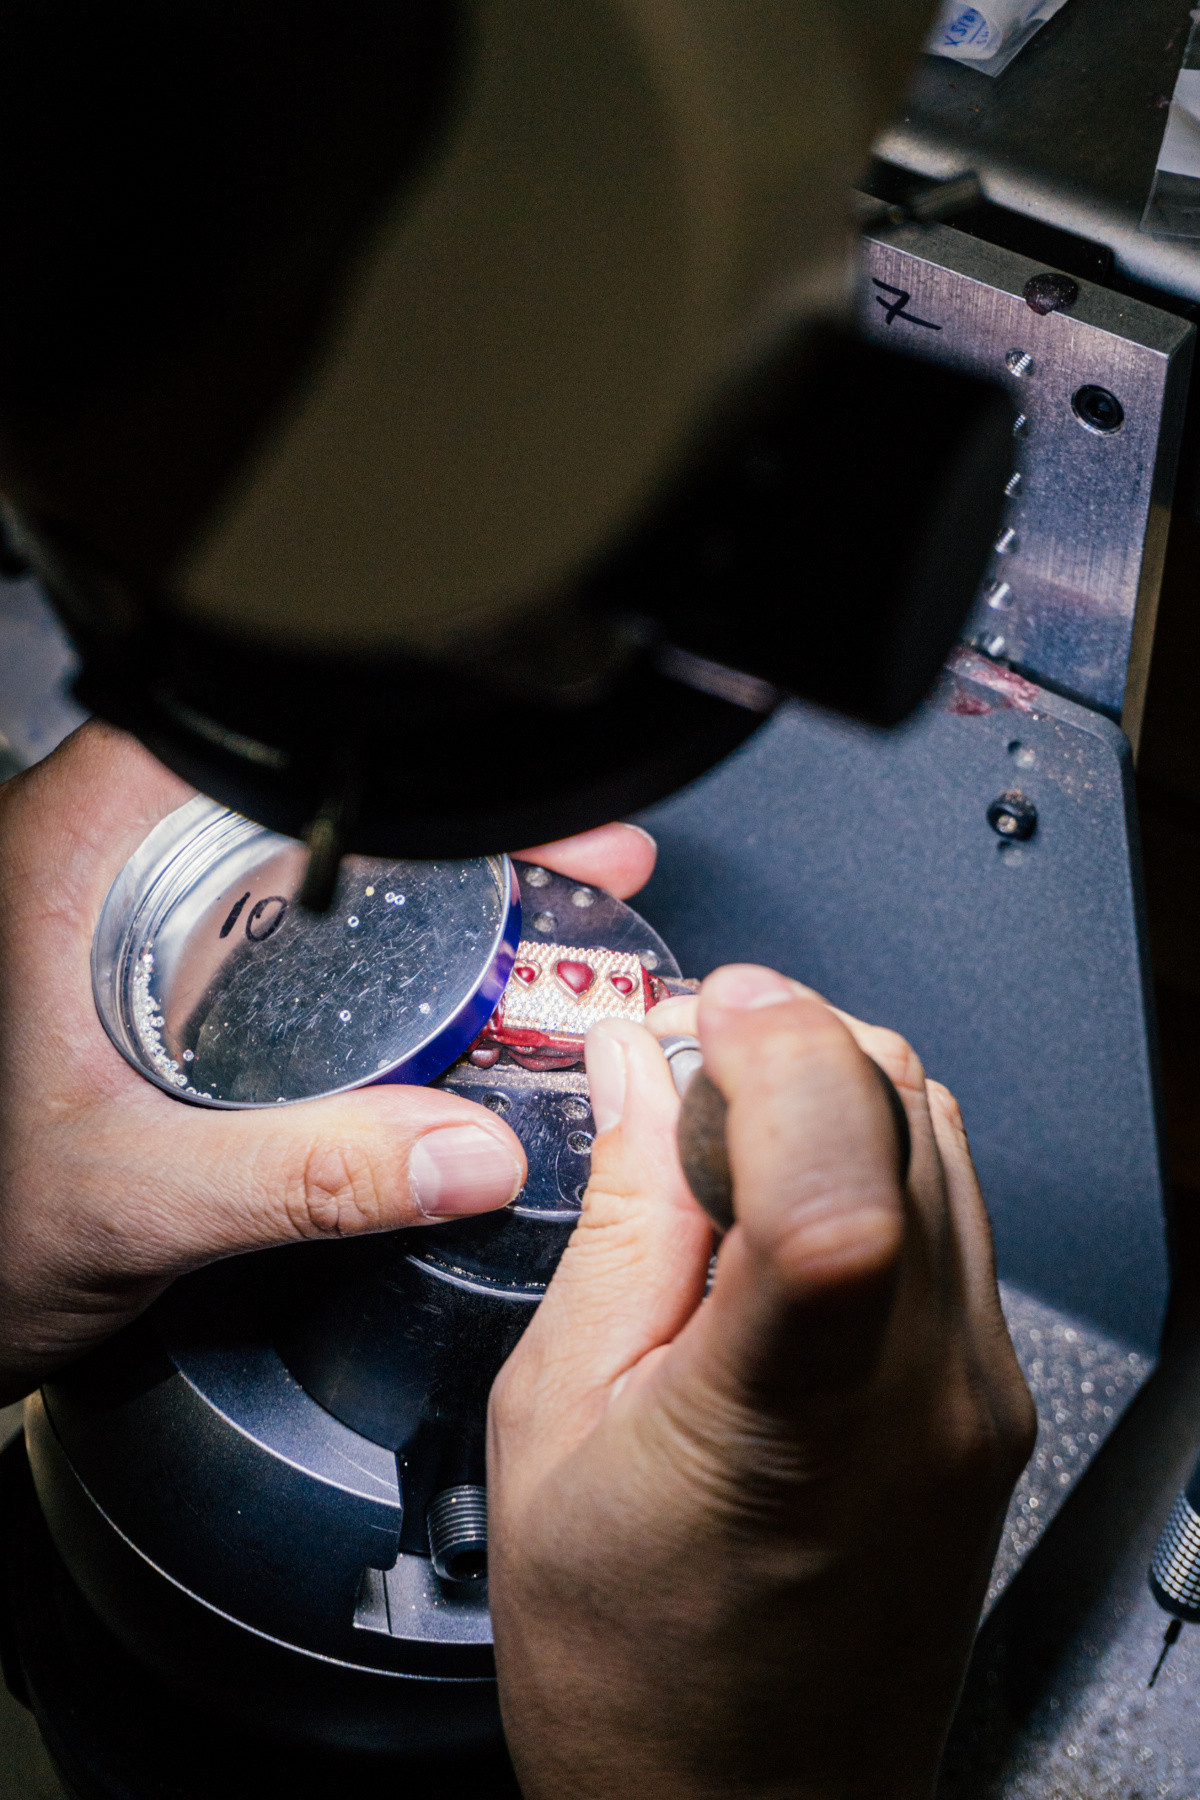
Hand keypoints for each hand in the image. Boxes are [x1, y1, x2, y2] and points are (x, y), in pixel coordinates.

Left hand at [0, 720, 655, 1401]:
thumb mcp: (133, 1197)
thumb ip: (301, 1176)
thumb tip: (468, 1153)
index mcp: (62, 859)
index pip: (233, 738)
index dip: (376, 750)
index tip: (489, 789)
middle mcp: (94, 867)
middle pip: (294, 794)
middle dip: (442, 821)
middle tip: (562, 853)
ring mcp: (130, 923)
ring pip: (299, 861)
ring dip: (420, 879)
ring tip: (540, 900)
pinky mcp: (158, 981)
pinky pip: (286, 931)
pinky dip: (375, 944)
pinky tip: (452, 979)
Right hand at [488, 964, 1035, 1799]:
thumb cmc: (635, 1674)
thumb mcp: (558, 1427)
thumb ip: (617, 1227)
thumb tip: (634, 1073)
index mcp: (795, 1414)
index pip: (844, 1182)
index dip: (775, 1054)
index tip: (698, 1018)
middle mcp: (928, 1393)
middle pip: (906, 1110)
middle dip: (787, 1043)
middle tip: (678, 1067)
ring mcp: (981, 1394)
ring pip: (941, 1138)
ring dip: (829, 1093)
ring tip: (717, 1144)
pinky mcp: (993, 1400)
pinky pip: (952, 1211)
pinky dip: (867, 1160)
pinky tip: (776, 1212)